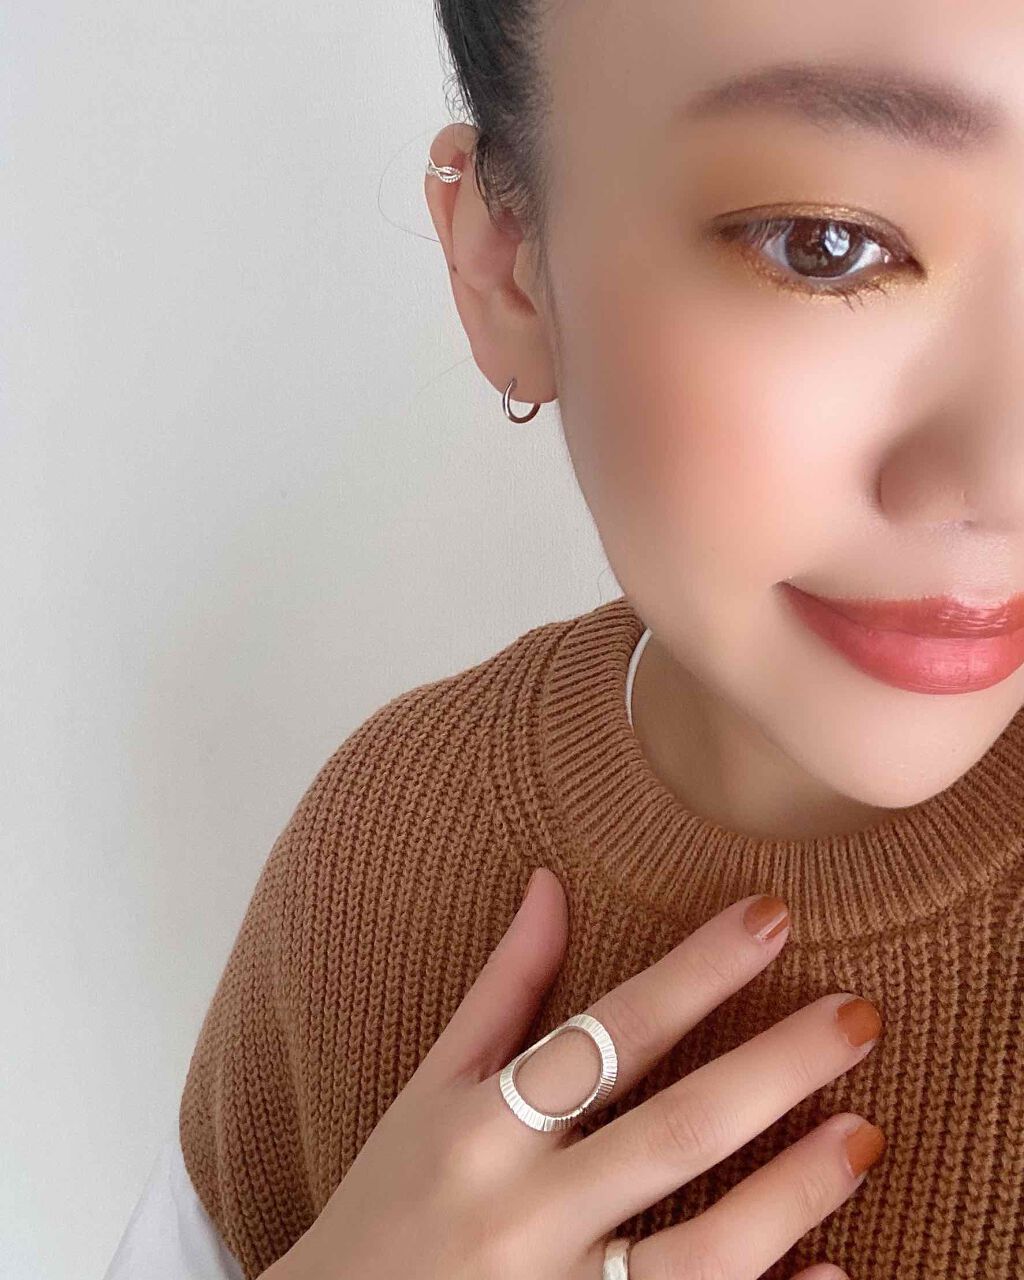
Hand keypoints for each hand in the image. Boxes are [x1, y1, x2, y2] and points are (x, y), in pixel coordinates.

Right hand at [262, 868, 883, 1279]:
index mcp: (482, 1127)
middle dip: (773, 1068)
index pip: (608, 1032)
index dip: (696, 972)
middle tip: (858, 1014)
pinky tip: (830, 1271)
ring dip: (792, 1191)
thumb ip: (501, 991)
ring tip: (864, 1133)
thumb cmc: (385, 1203)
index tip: (771, 916)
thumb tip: (550, 883)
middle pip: (672, 1131)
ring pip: (702, 1249)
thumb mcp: (428, 1092)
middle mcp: (521, 1211)